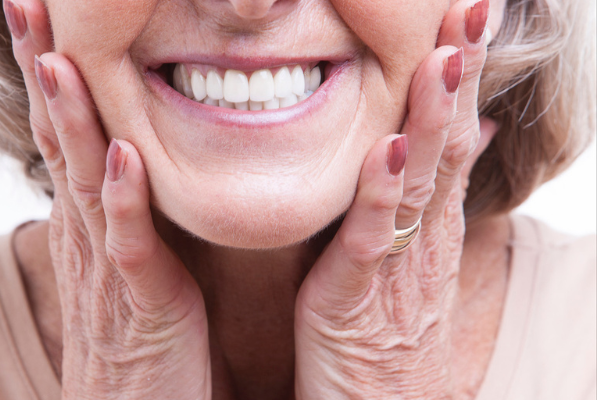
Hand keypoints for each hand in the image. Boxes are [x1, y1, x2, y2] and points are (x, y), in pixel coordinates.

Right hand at [4, 1, 210, 397]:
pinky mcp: (139, 302)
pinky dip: (124, 200)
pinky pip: (129, 245)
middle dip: (44, 69)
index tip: (46, 14)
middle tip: (28, 3)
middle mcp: (87, 233)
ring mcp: (108, 266)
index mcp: (90, 219)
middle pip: (58, 139)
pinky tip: (121, 157)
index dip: (53, 71)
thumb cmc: (139, 332)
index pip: (64, 131)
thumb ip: (129, 209)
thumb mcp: (131, 258)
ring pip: (83, 181)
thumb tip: (133, 158)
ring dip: (70, 119)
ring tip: (59, 57)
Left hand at [294, 0, 496, 397]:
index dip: (462, 73)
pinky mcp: (359, 294)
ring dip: (432, 118)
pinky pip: (374, 238)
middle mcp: (424, 233)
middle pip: (446, 143)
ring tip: (442, 58)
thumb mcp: (417, 251)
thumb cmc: (391, 326)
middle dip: (459, 74)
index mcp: (431, 220)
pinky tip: (390, 148)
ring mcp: (398, 262)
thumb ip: (434, 193)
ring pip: (420, 181)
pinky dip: (382, 193)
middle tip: (473, 7)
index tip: (469, 12)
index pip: (452, 132)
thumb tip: (466, 136)